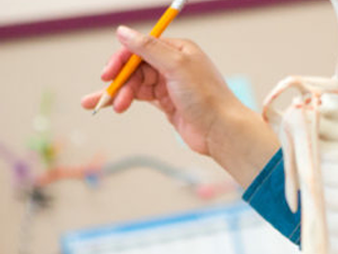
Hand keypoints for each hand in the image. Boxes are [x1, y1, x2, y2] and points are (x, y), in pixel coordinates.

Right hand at [80, 27, 279, 186]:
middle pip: (136, 66)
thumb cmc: (207, 97)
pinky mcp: (167, 103)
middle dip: (121, 79)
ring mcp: (170, 84)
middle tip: (110, 92)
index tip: (108, 73)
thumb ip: (148, 48)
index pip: (141, 47)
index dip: (122, 59)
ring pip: (136, 82)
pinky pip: (140, 96)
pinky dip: (124, 100)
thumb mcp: (176, 66)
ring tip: (115, 106)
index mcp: (179, 50)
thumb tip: (122, 32)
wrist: (222, 131)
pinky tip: (110, 105)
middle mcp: (174, 64)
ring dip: (121, 92)